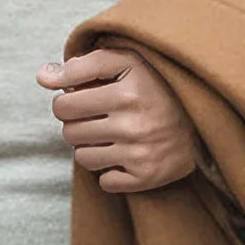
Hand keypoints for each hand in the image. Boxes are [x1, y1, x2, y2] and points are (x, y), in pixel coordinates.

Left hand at [36, 46, 197, 193]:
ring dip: (90, 146)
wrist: (202, 118)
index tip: (80, 98)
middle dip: (76, 124)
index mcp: (126, 91)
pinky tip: (123, 153)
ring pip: (83, 158)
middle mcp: (134, 124)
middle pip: (70, 132)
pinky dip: (109, 170)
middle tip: (94, 116)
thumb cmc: (155, 84)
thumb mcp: (124, 62)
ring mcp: (140, 153)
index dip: (66, 101)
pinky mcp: (147, 177)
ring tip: (108, 134)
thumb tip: (41, 77)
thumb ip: (81, 65)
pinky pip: (104, 182)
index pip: (64, 104)